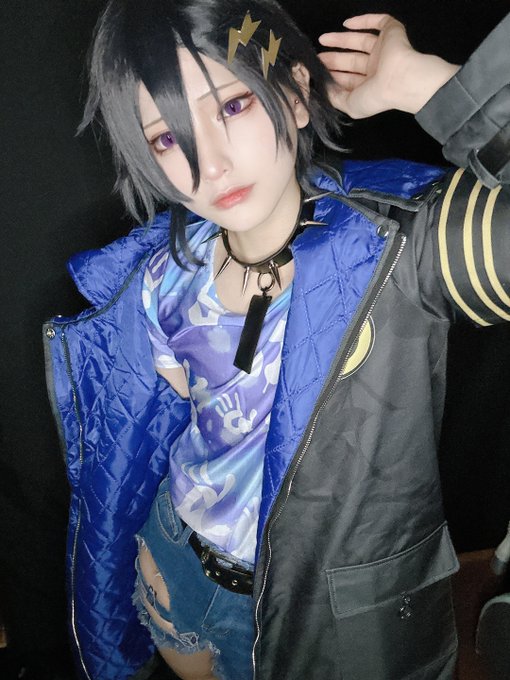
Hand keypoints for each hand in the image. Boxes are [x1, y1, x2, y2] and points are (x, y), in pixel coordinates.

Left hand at [318, 14, 458, 117]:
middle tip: (317, 56)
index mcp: (370, 86)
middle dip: (334, 58)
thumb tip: (325, 88)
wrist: (399, 80)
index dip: (333, 75)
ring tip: (323, 39)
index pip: (349, 78)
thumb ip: (335, 98)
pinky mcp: (391, 32)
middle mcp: (377, 68)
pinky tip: (346, 24)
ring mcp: (384, 49)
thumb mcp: (350, 105)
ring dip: (341, 39)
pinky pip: (378, 22)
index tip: (318, 72)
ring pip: (360, 41)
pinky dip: (363, 21)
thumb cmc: (376, 96)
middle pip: (351, 60)